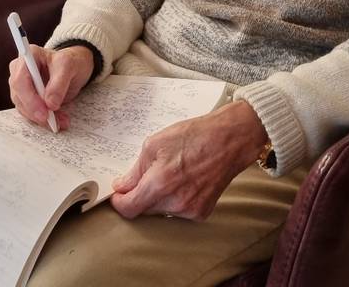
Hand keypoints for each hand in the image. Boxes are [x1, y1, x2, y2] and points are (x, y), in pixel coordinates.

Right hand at [8, 44, 92, 130]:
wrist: (74, 68)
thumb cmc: (70, 62)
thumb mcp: (68, 66)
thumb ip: (59, 83)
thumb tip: (50, 103)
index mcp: (28, 56)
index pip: (20, 79)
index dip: (29, 97)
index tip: (44, 111)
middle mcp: (20, 70)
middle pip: (18, 94)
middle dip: (34, 110)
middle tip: (51, 120)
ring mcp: (22, 84)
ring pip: (22, 106)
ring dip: (40, 118)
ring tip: (60, 120)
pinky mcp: (26, 97)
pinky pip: (29, 112)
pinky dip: (43, 119)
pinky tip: (57, 120)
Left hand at [108, 100, 268, 220]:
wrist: (229, 140)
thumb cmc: (194, 136)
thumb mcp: (155, 143)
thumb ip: (136, 170)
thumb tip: (122, 186)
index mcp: (160, 184)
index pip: (129, 208)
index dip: (120, 201)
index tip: (119, 194)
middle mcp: (175, 202)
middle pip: (144, 209)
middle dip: (141, 194)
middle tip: (149, 173)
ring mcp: (190, 210)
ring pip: (161, 210)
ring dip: (159, 197)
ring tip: (172, 173)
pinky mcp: (202, 212)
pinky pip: (178, 210)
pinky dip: (176, 199)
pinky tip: (185, 181)